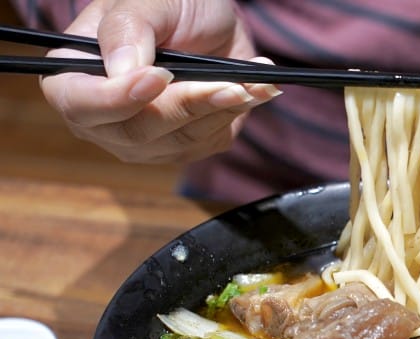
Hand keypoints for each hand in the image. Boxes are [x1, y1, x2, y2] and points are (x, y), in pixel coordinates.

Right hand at [39, 0, 279, 164]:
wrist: (210, 22)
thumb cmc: (169, 5)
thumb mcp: (146, 0)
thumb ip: (128, 28)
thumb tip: (124, 71)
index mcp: (73, 76)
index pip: (79, 104)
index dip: (117, 98)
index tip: (159, 77)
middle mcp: (102, 119)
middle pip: (136, 133)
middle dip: (185, 106)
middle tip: (228, 83)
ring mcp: (142, 140)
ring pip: (179, 141)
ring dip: (219, 109)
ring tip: (248, 81)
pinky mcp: (182, 148)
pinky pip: (207, 142)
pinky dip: (234, 114)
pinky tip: (251, 90)